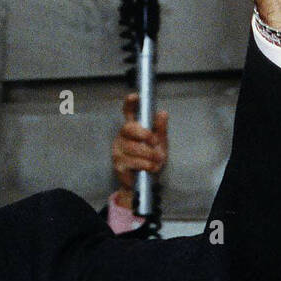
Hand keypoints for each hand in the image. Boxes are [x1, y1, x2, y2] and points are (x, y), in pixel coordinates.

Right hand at [112, 93, 167, 208]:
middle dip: (144, 134)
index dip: (130, 104)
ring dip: (149, 154)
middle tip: (155, 142)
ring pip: (134, 147)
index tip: (135, 96)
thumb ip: (160, 129)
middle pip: (129, 128)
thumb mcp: (161, 144)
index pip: (128, 113)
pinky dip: (146, 165)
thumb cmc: (151, 160)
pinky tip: (151, 168)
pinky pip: (133, 161)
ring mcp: (118, 150)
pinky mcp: (118, 163)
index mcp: (132, 129)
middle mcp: (122, 137)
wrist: (144, 184)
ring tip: (157, 160)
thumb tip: (162, 113)